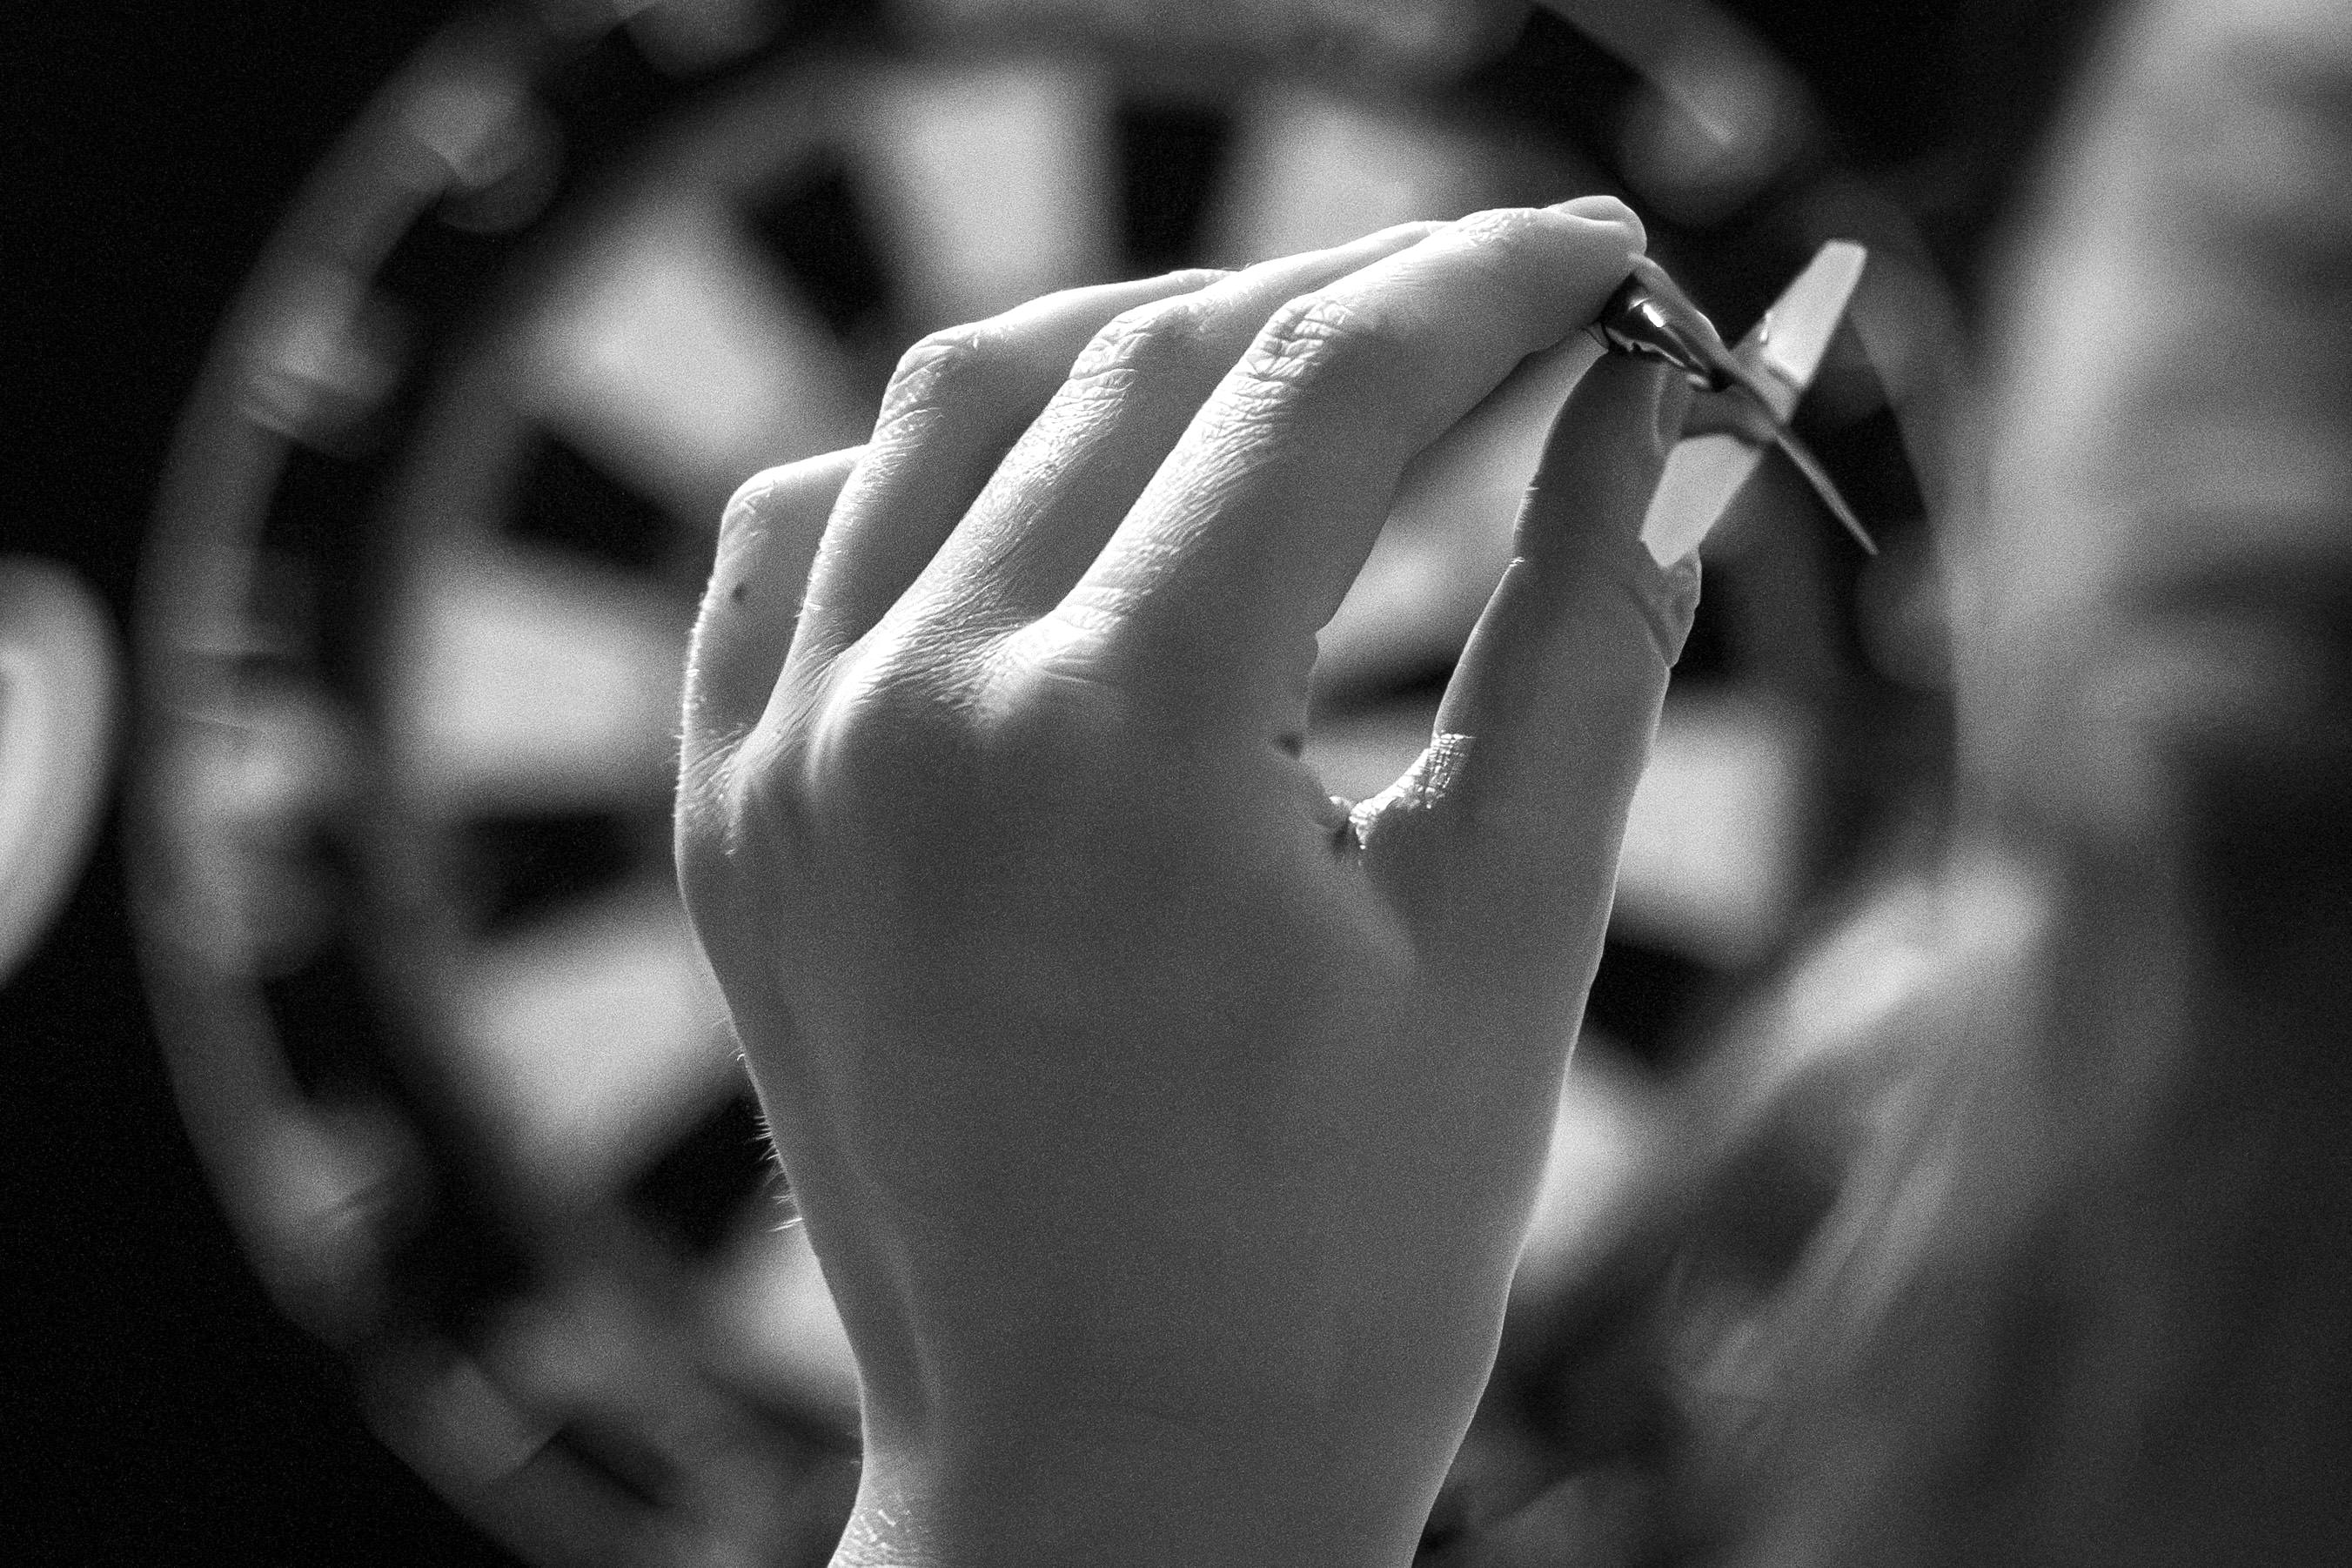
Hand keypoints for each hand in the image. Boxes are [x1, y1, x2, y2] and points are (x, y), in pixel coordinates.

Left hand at [676, 200, 1694, 1567]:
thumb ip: (1590, 636)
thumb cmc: (1338, 1270)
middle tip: (1502, 305)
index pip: (1328, 384)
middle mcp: (910, 708)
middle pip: (1152, 358)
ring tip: (1307, 366)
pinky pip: (801, 537)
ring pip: (960, 401)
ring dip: (1148, 343)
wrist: (1099, 1495)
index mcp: (1120, 742)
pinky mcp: (732, 815)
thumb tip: (1660, 415)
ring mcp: (785, 756)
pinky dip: (938, 462)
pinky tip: (1059, 488)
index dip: (1491, 281)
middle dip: (1352, 296)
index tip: (1606, 249)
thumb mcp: (1506, 945)